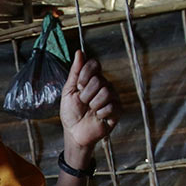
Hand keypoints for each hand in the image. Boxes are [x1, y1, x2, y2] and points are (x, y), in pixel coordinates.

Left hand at [59, 50, 119, 164]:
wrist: (74, 132)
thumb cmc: (71, 112)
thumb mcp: (68, 91)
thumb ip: (75, 72)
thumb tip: (79, 52)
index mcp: (92, 79)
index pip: (95, 64)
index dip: (85, 74)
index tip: (78, 86)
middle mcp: (104, 85)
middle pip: (99, 80)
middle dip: (86, 94)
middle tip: (83, 102)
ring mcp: (112, 98)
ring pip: (106, 92)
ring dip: (93, 104)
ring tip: (90, 110)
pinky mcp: (117, 111)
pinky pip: (111, 106)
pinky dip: (100, 113)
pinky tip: (97, 117)